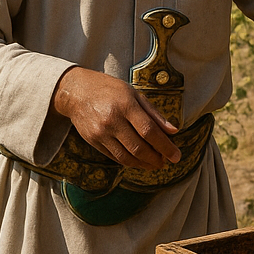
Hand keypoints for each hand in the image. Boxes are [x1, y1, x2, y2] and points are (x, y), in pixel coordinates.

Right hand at [52, 67, 180, 168]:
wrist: (77, 92)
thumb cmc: (110, 90)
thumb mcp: (135, 94)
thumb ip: (154, 114)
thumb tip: (173, 131)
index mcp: (126, 106)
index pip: (149, 131)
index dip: (165, 146)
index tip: (176, 155)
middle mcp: (112, 121)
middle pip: (138, 148)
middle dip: (156, 158)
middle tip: (167, 161)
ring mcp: (101, 133)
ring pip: (126, 157)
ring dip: (144, 164)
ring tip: (155, 164)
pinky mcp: (93, 142)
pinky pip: (115, 157)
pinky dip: (130, 162)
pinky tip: (140, 161)